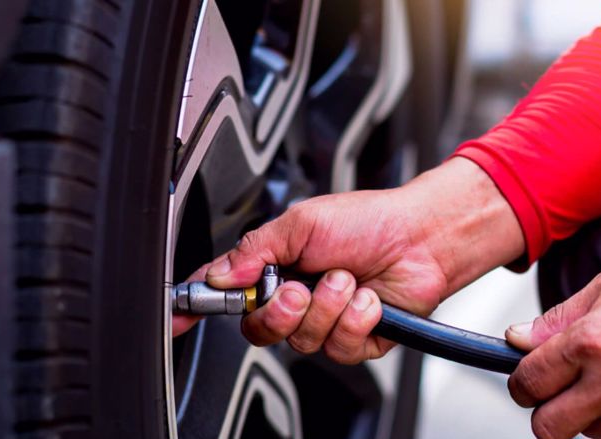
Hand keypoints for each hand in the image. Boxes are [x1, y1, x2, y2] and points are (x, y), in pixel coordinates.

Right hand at [173, 158, 523, 363]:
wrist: (422, 236)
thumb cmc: (370, 220)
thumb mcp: (302, 223)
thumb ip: (256, 250)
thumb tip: (222, 274)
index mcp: (275, 268)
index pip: (227, 293)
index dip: (198, 306)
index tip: (178, 314)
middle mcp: (296, 297)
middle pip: (260, 329)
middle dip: (280, 309)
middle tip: (300, 287)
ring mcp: (326, 320)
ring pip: (302, 340)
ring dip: (328, 306)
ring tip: (348, 279)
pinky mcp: (355, 339)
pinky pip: (340, 346)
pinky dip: (356, 317)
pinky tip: (368, 298)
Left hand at [505, 257, 600, 438]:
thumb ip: (555, 320)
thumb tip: (517, 338)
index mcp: (591, 343)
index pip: (528, 382)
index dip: (522, 381)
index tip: (528, 378)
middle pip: (546, 427)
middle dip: (545, 410)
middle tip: (558, 392)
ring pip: (584, 435)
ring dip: (586, 416)